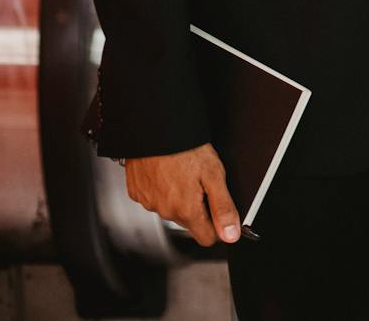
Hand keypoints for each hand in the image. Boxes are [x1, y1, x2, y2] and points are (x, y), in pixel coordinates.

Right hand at [124, 143, 241, 246]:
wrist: (157, 130)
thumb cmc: (185, 149)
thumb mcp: (214, 176)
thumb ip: (223, 208)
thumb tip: (231, 234)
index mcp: (186, 210)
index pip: (206, 237)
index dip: (217, 226)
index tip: (219, 211)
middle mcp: (165, 211)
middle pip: (189, 222)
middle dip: (198, 207)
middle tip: (200, 182)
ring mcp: (149, 203)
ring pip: (171, 210)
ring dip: (178, 198)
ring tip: (182, 174)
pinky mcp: (137, 193)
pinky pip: (154, 199)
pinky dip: (162, 190)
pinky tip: (167, 173)